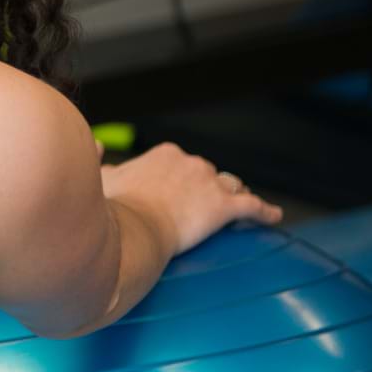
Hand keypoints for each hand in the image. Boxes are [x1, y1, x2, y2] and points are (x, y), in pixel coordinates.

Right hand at [100, 142, 281, 256]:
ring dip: (231, 194)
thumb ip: (101, 159)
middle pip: (206, 173)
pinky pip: (252, 207)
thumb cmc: (115, 204)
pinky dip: (265, 212)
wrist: (133, 226)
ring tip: (234, 204)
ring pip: (230, 185)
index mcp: (166, 154)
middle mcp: (192, 162)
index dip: (180, 178)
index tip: (175, 191)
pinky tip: (275, 216)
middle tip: (198, 205)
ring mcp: (211, 183)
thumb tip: (95, 146)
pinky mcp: (225, 206)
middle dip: (205, 186)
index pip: (181, 162)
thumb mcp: (103, 176)